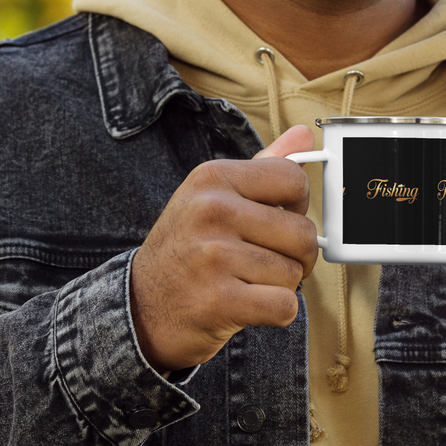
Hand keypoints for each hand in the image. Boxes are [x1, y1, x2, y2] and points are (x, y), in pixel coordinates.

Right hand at [129, 125, 317, 373]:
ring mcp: (213, 256)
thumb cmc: (189, 246)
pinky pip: (284, 306)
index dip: (297, 206)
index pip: (293, 180)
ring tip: (246, 281)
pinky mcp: (218, 300)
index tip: (280, 220)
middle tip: (267, 261)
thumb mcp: (214, 195)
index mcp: (213, 177)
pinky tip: (248, 304)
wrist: (141, 306)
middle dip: (296, 255)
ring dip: (280, 285)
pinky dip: (276, 312)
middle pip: (302, 232)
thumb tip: (304, 133)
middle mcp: (211, 210)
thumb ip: (264, 165)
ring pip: (293, 272)